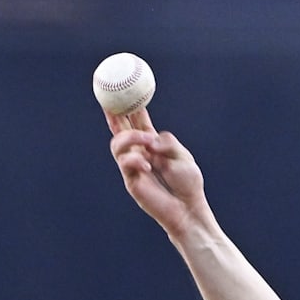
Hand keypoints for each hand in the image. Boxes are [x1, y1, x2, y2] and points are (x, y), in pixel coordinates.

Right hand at [106, 108, 208, 237]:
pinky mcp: (131, 181)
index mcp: (153, 145)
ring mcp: (133, 167)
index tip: (124, 90)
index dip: (130, 107)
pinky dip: (135, 160)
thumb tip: (151, 138)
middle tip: (111, 100)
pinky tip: (148, 166)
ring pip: (117, 144)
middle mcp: (140, 153)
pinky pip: (125, 164)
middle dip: (113, 114)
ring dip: (130, 137)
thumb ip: (168, 143)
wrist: (188, 209)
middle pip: (120, 129)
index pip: (137, 122)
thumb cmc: (188, 183)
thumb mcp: (183, 157)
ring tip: (147, 140)